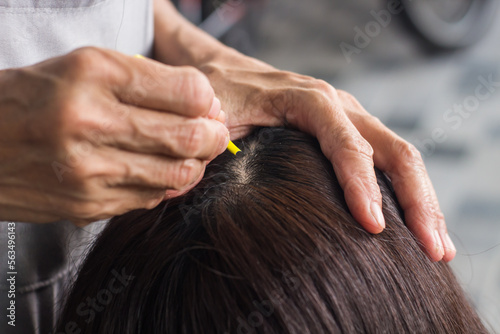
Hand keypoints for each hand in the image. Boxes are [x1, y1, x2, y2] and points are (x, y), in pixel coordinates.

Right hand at [0, 47, 228, 224]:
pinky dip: (165, 184)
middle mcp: (90, 122)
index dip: (207, 100)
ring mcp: (88, 170)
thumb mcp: (86, 65)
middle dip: (214, 136)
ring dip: (195, 163)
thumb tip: (203, 104)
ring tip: (191, 153)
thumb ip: (147, 80)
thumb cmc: (36, 96)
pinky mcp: (86, 204)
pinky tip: (156, 170)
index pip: (187, 91)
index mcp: (95, 74)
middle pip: (188, 137)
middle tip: (214, 133)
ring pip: (177, 174)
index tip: (206, 105)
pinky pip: (150, 197)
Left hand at [200, 57, 454, 261]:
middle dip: (416, 200)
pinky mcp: (349, 134)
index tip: (372, 227)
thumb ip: (213, 143)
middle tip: (432, 249)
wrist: (225, 72)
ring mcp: (349, 119)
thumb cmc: (218, 94)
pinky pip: (389, 161)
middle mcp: (339, 106)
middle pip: (393, 150)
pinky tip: (416, 226)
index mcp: (308, 100)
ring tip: (438, 247)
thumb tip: (215, 180)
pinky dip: (407, 194)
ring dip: (423, 201)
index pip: (347, 142)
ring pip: (400, 157)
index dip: (361, 184)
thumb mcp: (212, 113)